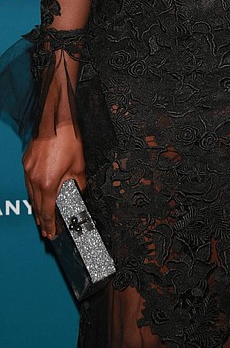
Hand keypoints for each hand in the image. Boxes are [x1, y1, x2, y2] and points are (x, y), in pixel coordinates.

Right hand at [23, 124, 85, 238]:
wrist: (56, 120)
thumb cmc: (68, 139)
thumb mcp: (79, 165)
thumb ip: (78, 183)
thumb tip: (78, 190)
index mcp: (48, 183)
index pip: (47, 211)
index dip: (50, 225)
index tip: (52, 233)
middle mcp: (35, 179)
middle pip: (37, 206)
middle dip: (43, 220)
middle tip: (47, 230)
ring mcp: (28, 170)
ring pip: (31, 194)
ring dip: (37, 206)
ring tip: (42, 217)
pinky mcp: (26, 162)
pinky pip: (29, 182)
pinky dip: (34, 191)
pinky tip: (38, 193)